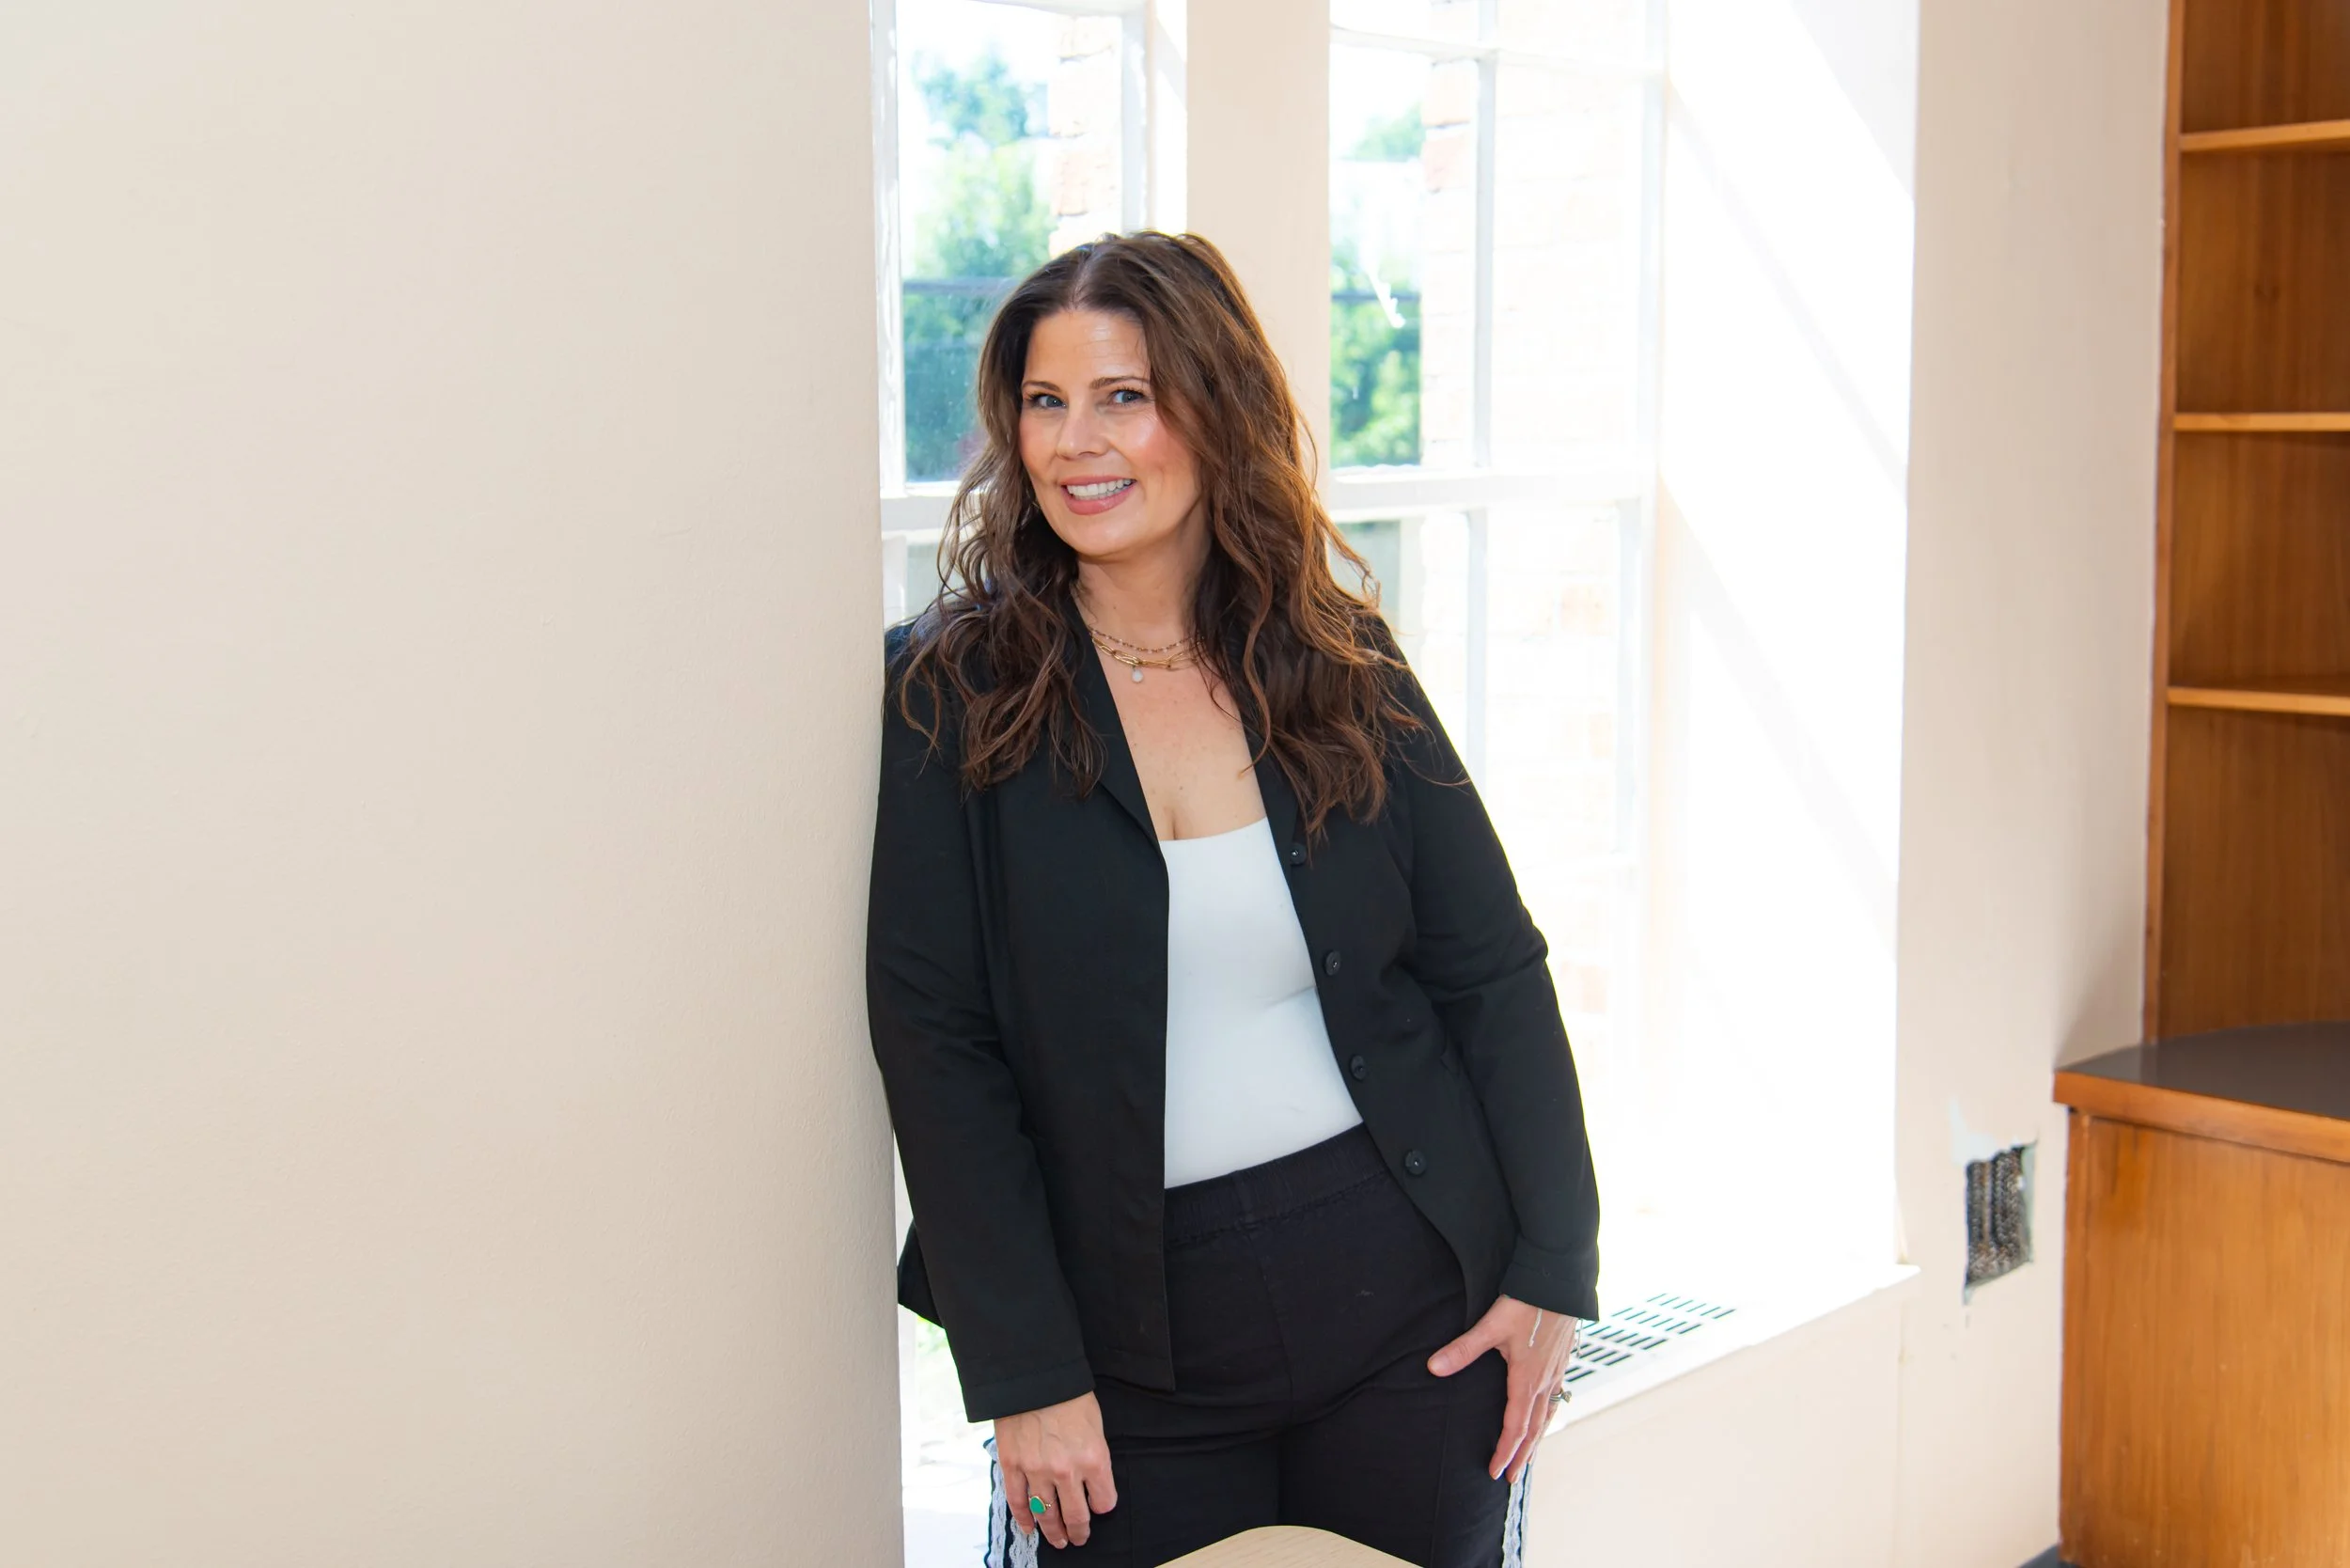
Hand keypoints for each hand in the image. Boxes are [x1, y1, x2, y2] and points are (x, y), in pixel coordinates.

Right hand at [994, 1391, 1117, 1548]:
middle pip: (1076, 1516)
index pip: (1104, 1501)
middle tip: (1079, 1538)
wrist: (1034, 1374)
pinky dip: (1024, 1520)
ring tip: (1059, 1541)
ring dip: (1054, 1533)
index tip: (1099, 1505)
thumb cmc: (1068, 1394)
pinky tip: (1029, 1529)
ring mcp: (1036, 1470)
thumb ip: (1093, 1454)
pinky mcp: (1012, 1465)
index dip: (1102, 1505)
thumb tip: (1091, 1479)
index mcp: (1093, 1458)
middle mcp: (1067, 1471)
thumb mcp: (1095, 1424)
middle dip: (1080, 1531)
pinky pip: (1018, 1502)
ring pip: (1047, 1515)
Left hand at [1427, 1292, 1576, 1483]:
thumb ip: (1462, 1349)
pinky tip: (1545, 1413)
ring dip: (1537, 1439)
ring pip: (1548, 1415)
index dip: (1505, 1451)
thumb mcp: (1491, 1326)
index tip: (1494, 1471)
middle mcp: (1545, 1381)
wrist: (1559, 1282)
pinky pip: (1556, 1398)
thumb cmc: (1526, 1303)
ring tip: (1529, 1456)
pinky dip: (1548, 1416)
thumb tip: (1433, 1368)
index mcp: (1527, 1379)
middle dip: (1522, 1455)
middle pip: (1535, 1429)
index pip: (1516, 1427)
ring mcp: (1557, 1372)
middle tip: (1511, 1478)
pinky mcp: (1562, 1361)